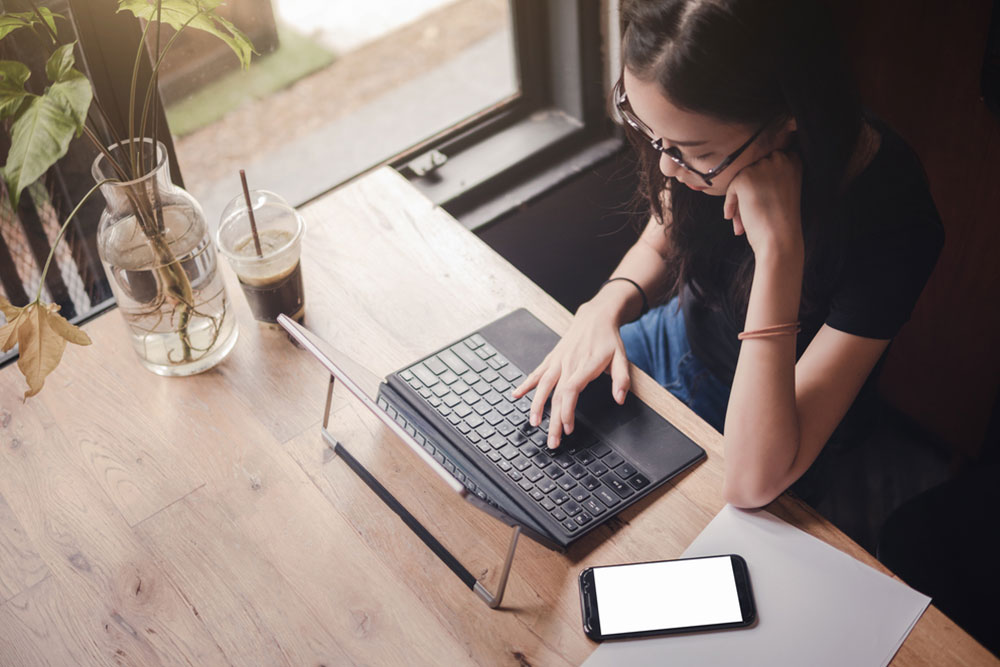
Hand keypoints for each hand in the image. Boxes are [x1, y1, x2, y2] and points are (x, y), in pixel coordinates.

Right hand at [511, 294, 631, 447]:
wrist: (595, 317)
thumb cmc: (608, 339)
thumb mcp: (622, 357)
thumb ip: (621, 379)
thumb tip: (619, 399)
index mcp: (585, 365)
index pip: (571, 390)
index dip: (566, 411)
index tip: (568, 428)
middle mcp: (567, 364)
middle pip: (556, 395)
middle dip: (553, 420)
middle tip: (552, 441)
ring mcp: (557, 361)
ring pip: (542, 385)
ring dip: (536, 405)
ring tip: (533, 423)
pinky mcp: (552, 358)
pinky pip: (536, 373)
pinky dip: (525, 384)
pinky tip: (516, 394)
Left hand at [723, 151, 803, 257]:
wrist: (780, 240)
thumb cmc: (781, 220)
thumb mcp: (781, 189)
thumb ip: (768, 175)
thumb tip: (744, 169)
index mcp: (793, 159)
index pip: (768, 158)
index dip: (761, 177)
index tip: (761, 195)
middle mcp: (780, 158)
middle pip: (754, 167)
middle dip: (750, 188)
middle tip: (752, 210)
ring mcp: (762, 166)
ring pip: (742, 178)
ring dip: (740, 198)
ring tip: (743, 220)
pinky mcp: (745, 177)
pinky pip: (731, 188)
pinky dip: (730, 204)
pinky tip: (733, 218)